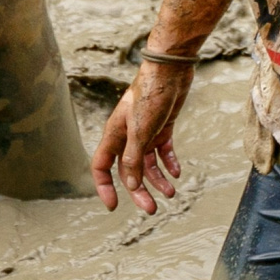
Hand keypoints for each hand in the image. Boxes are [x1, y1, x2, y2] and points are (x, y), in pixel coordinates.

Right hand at [93, 57, 191, 212]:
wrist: (171, 69)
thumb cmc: (151, 94)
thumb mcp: (141, 130)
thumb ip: (134, 158)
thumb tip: (131, 185)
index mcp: (115, 135)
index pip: (102, 166)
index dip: (105, 187)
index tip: (113, 206)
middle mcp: (127, 136)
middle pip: (129, 171)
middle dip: (139, 191)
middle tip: (152, 209)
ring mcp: (145, 132)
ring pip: (147, 164)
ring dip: (158, 180)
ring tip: (172, 193)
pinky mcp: (162, 127)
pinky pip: (163, 151)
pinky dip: (169, 163)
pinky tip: (176, 173)